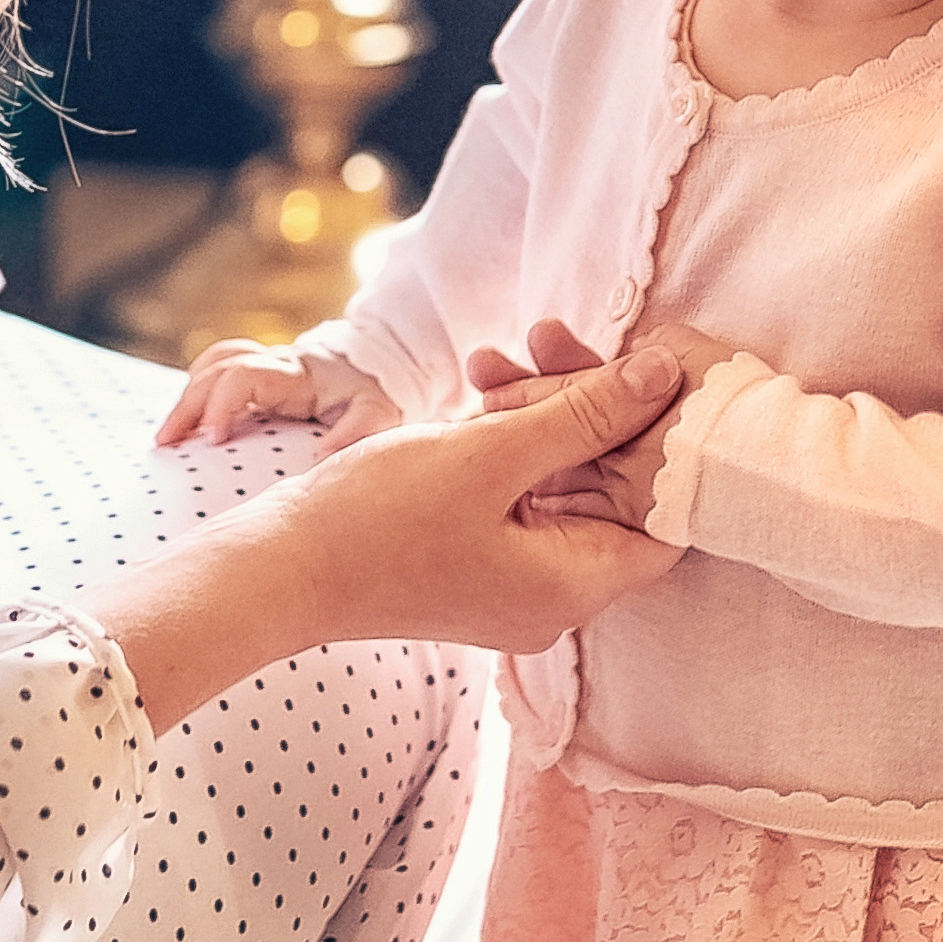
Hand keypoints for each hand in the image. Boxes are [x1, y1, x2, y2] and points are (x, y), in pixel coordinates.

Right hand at [108, 345, 690, 732]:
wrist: (274, 571)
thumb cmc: (377, 523)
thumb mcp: (491, 454)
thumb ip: (585, 414)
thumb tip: (666, 375)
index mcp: (575, 585)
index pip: (668, 516)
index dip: (669, 442)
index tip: (653, 375)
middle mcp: (555, 597)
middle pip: (611, 491)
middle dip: (589, 410)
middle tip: (555, 344)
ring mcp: (514, 582)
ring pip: (560, 483)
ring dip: (538, 415)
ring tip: (496, 361)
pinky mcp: (477, 561)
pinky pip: (517, 495)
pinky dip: (506, 444)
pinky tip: (478, 388)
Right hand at [156, 338, 400, 453]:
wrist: (379, 363)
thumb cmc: (374, 392)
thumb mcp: (377, 413)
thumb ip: (355, 432)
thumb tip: (322, 459)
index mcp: (294, 374)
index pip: (243, 376)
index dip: (222, 403)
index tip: (213, 439)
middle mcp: (272, 364)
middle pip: (214, 371)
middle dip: (186, 405)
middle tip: (165, 444)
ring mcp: (262, 367)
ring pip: (210, 365)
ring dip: (185, 398)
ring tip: (167, 438)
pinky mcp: (257, 375)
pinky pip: (216, 371)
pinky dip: (196, 392)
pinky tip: (187, 424)